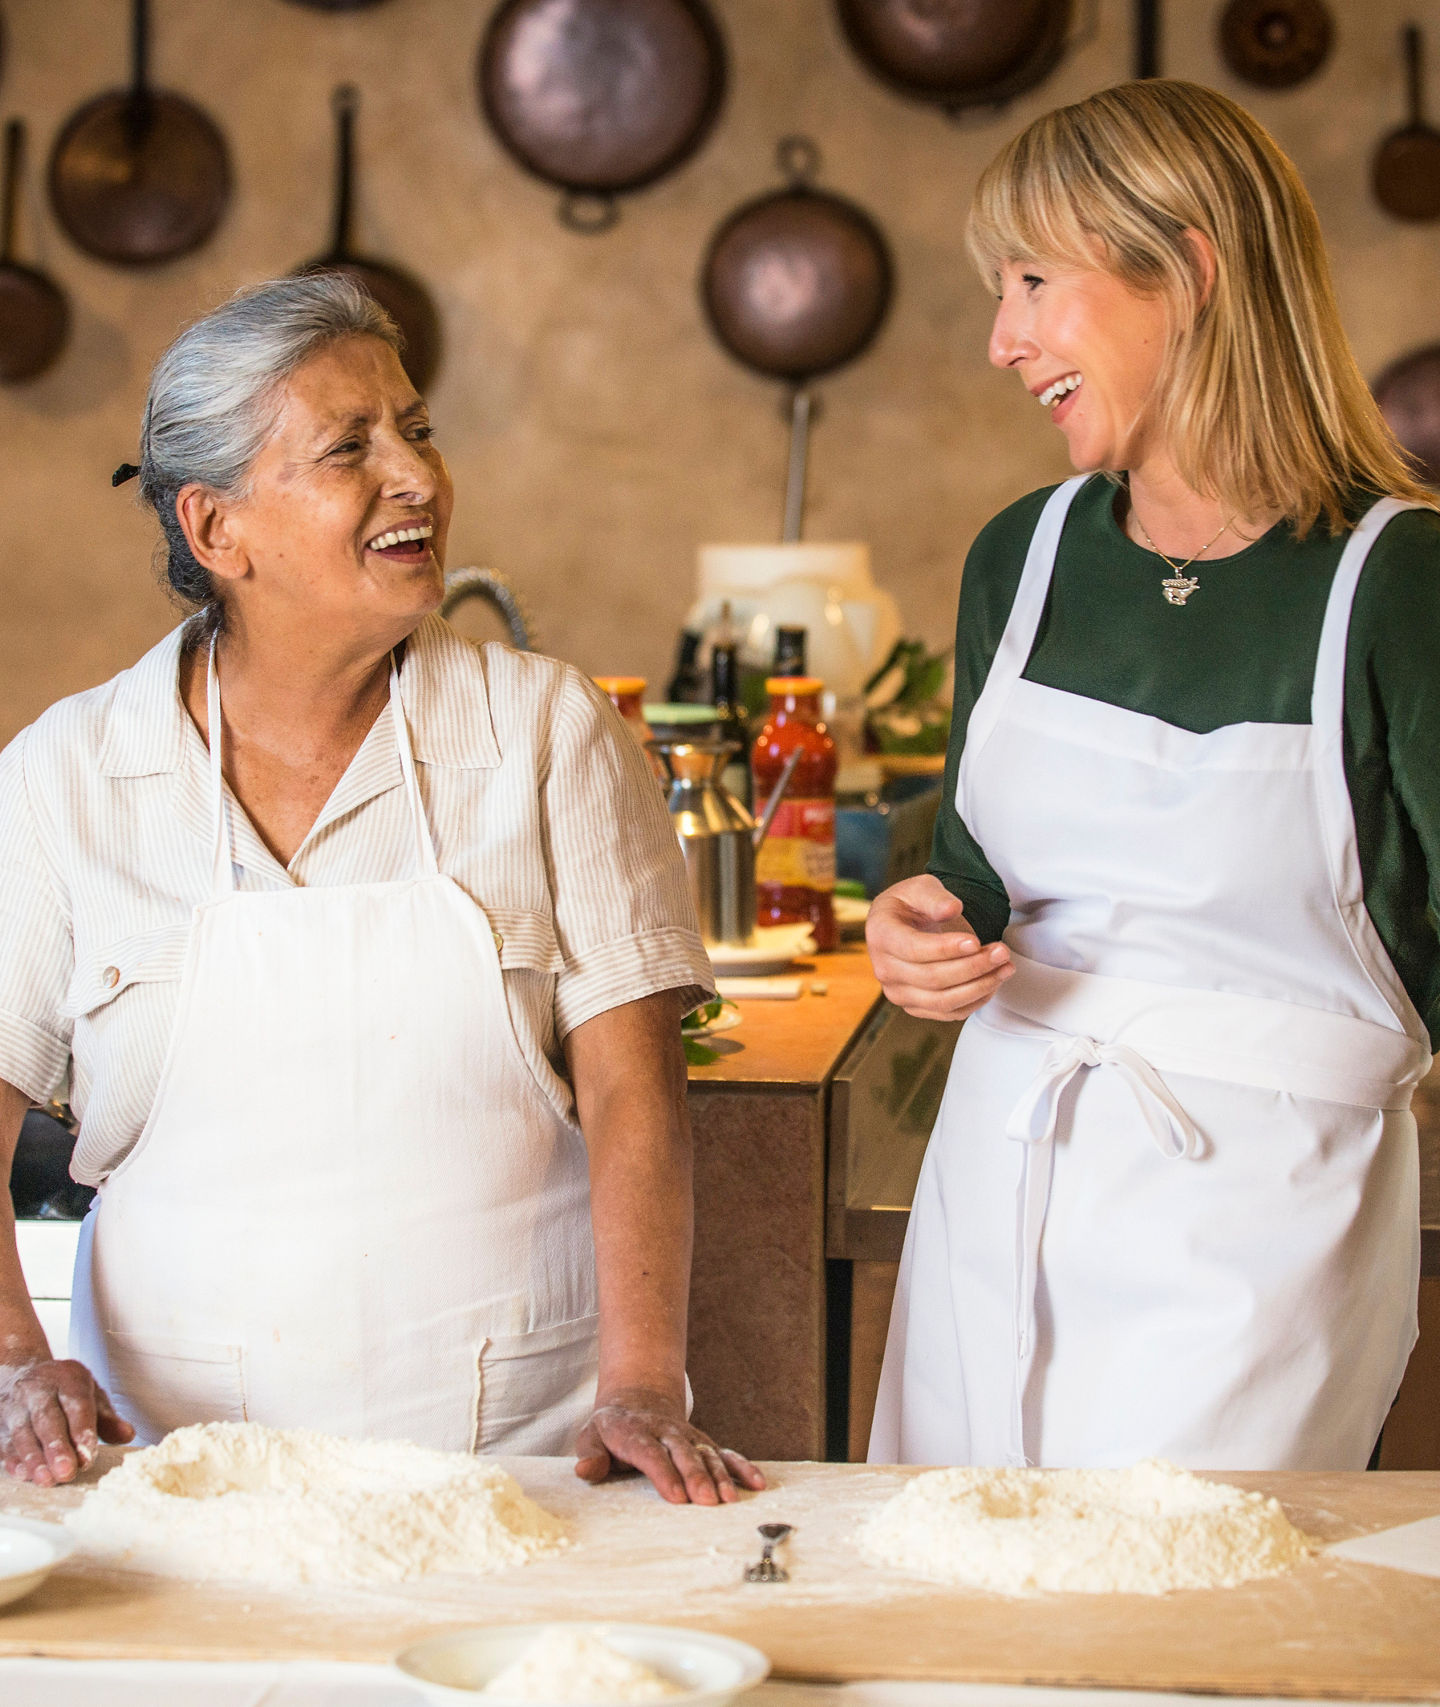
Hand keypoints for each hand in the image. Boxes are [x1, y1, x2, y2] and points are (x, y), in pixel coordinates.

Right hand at [0, 1358, 134, 1485]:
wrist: (25, 1373)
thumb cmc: (66, 1391)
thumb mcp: (91, 1395)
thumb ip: (108, 1418)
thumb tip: (127, 1435)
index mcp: (68, 1378)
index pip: (76, 1404)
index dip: (82, 1432)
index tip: (88, 1457)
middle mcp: (39, 1389)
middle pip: (47, 1419)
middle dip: (57, 1447)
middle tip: (66, 1472)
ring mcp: (16, 1405)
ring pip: (23, 1432)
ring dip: (34, 1459)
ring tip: (47, 1480)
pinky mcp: (0, 1421)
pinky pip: (4, 1441)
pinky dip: (13, 1459)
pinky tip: (23, 1475)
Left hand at [574, 1387, 766, 1505]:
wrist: (636, 1401)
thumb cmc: (611, 1430)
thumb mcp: (591, 1436)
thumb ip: (590, 1454)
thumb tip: (586, 1469)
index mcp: (635, 1431)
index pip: (650, 1453)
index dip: (664, 1474)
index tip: (676, 1497)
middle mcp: (665, 1432)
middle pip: (682, 1453)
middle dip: (696, 1477)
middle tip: (707, 1502)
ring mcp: (687, 1436)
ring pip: (706, 1454)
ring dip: (720, 1476)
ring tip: (729, 1500)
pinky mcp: (702, 1442)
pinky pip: (724, 1453)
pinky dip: (741, 1466)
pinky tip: (756, 1483)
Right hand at [865, 873, 1013, 1021]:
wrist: (906, 924)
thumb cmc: (913, 904)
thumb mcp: (921, 888)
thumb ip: (935, 897)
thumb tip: (951, 908)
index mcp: (881, 934)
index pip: (913, 948)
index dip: (946, 948)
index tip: (975, 941)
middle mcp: (884, 969)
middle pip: (932, 978)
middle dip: (973, 966)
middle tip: (1002, 951)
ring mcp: (899, 992)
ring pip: (943, 1001)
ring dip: (980, 986)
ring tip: (1006, 967)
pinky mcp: (916, 1006)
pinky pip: (949, 1012)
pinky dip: (976, 1000)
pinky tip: (994, 981)